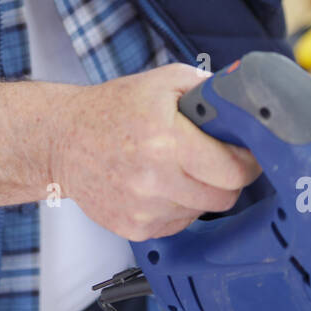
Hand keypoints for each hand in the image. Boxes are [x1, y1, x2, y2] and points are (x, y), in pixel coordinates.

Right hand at [50, 63, 261, 241]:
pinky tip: (159, 184)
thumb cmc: (112, 109)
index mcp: (166, 139)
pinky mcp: (134, 228)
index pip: (233, 171)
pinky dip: (177, 206)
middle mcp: (154, 179)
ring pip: (202, 211)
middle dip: (228, 178)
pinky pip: (178, 224)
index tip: (245, 153)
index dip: (247, 161)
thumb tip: (245, 101)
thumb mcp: (162, 82)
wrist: (62, 140)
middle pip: (224, 197)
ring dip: (200, 193)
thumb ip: (208, 88)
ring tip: (179, 168)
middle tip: (217, 161)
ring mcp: (143, 209)